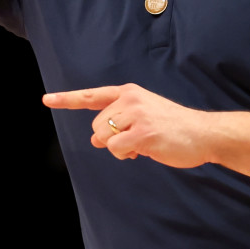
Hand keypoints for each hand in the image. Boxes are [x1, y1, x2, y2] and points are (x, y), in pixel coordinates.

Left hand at [42, 84, 210, 168]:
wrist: (203, 133)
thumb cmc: (173, 128)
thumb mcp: (143, 118)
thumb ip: (118, 124)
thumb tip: (94, 140)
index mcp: (129, 93)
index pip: (93, 96)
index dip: (67, 99)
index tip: (46, 99)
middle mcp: (130, 99)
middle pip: (96, 125)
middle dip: (109, 138)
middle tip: (135, 141)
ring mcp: (136, 114)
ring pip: (103, 137)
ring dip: (117, 149)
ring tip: (141, 145)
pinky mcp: (143, 132)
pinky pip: (116, 149)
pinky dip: (125, 155)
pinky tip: (143, 152)